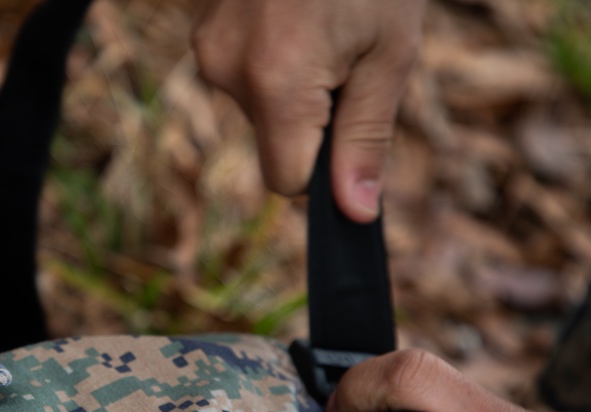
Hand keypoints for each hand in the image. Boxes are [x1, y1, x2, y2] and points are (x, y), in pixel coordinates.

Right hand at [191, 0, 424, 221]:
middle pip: (273, 139)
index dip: (326, 167)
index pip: (286, 180)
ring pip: (257, 103)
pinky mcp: (201, 24)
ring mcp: (206, 43)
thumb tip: (356, 212)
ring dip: (291, 79)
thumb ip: (367, 137)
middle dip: (311, 111)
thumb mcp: (389, 51)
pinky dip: (270, 52)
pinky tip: (294, 6)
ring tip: (321, 18)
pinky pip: (240, 69)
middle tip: (346, 46)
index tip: (354, 121)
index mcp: (276, 84)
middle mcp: (227, 70)